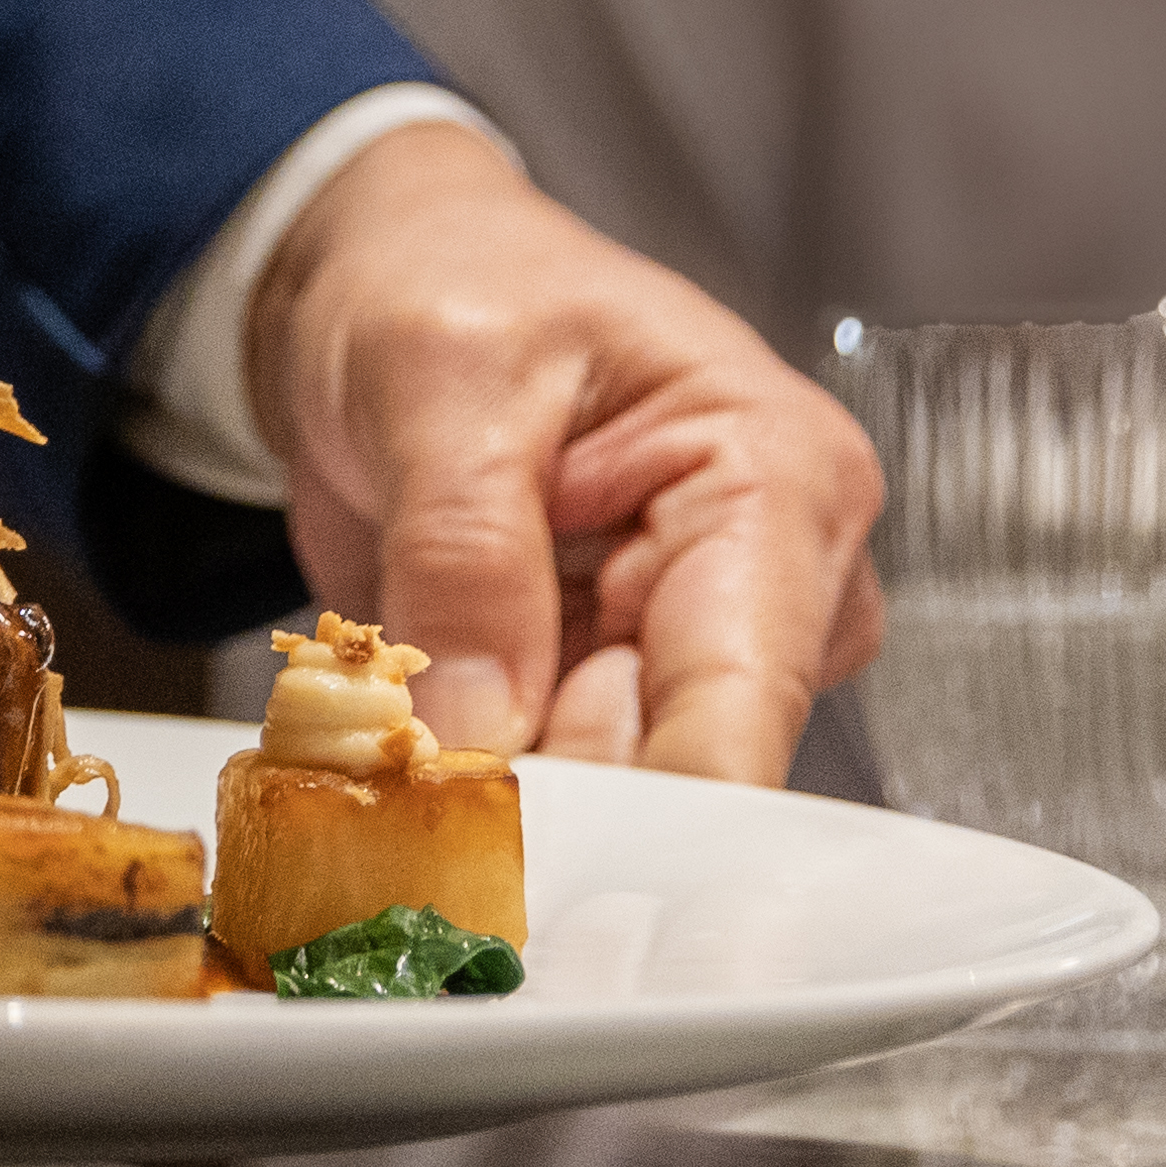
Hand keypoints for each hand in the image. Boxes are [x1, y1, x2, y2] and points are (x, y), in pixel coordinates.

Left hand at [249, 126, 882, 780]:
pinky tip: (395, 752)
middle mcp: (765, 588)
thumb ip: (466, 549)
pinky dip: (458, 789)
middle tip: (415, 811)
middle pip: (678, 777)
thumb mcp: (440, 376)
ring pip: (604, 806)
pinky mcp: (603, 697)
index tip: (550, 886)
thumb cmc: (455, 280)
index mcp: (779, 479)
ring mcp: (685, 655)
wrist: (388, 280)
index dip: (654, 817)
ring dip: (487, 807)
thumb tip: (478, 731)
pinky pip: (541, 794)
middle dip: (545, 819)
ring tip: (386, 747)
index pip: (741, 697)